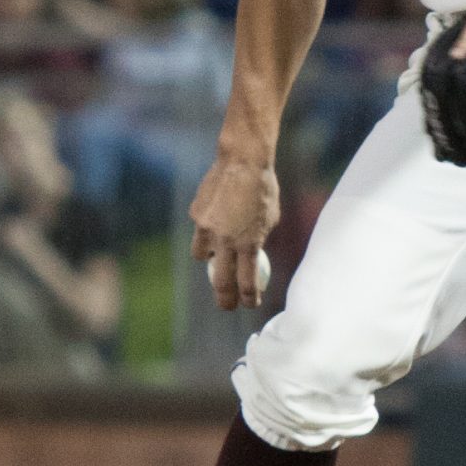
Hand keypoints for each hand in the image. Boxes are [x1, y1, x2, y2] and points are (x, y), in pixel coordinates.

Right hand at [189, 153, 278, 308]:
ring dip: (210, 260)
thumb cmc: (263, 188)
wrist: (242, 160)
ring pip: (201, 256)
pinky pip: (200, 229)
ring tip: (218, 255)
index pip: (247, 281)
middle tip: (227, 305)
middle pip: (221, 281)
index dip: (249, 297)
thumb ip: (258, 239)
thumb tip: (252, 256)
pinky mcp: (196, 214)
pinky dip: (207, 228)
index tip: (250, 304)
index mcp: (248, 243)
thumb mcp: (270, 219)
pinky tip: (217, 214)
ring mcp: (207, 227)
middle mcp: (225, 240)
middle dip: (225, 298)